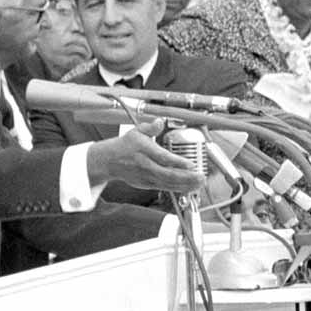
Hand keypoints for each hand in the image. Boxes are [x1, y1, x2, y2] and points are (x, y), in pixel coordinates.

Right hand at [86, 121, 202, 193]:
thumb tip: (160, 121)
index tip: (192, 164)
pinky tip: (190, 187)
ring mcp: (147, 177)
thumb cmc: (124, 146)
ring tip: (200, 183)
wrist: (109, 161)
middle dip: (187, 177)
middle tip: (201, 177)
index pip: (163, 158)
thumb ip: (151, 127)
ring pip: (168, 184)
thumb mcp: (136, 131)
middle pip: (168, 174)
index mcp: (145, 151)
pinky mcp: (148, 184)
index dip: (178, 163)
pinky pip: (165, 188)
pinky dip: (179, 189)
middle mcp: (147, 166)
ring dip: (186, 185)